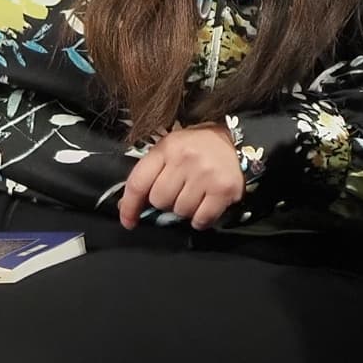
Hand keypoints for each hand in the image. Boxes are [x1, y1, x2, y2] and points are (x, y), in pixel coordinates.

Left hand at [119, 122, 246, 229]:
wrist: (235, 140)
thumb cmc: (195, 149)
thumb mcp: (168, 152)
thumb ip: (148, 176)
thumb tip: (126, 207)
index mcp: (166, 149)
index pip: (138, 183)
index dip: (129, 207)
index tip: (128, 222)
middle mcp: (185, 159)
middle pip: (159, 200)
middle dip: (165, 203)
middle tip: (178, 192)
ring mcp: (206, 173)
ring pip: (180, 211)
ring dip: (185, 210)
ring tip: (194, 195)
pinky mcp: (224, 188)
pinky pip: (202, 218)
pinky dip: (200, 220)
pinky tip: (204, 207)